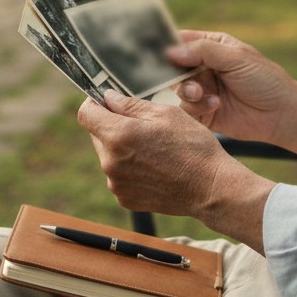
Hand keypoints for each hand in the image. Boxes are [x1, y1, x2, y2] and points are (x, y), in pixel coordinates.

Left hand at [76, 91, 271, 249]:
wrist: (211, 188)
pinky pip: (118, 175)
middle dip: (112, 125)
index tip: (105, 100)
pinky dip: (129, 168)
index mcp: (118, 135)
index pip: (86, 114)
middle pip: (97, 134)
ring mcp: (116, 184)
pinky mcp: (125, 199)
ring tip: (153, 149)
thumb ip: (130, 104)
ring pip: (108, 155)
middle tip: (142, 125)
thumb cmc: (192, 146)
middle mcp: (110, 162)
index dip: (93, 102)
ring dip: (121, 147)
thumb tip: (108, 97)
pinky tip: (154, 166)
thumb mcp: (165, 113)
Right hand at [166, 30, 296, 161]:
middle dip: (175, 73)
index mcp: (211, 46)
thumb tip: (170, 51)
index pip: (181, 40)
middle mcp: (203, 67)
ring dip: (187, 91)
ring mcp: (203, 89)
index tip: (153, 50)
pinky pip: (187, 109)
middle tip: (183, 77)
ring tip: (201, 94)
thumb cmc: (264, 79)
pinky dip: (196, 107)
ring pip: (178, 89)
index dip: (166, 44)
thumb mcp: (235, 58)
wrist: (282, 114)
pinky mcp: (204, 112)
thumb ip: (203, 51)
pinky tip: (214, 105)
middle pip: (174, 66)